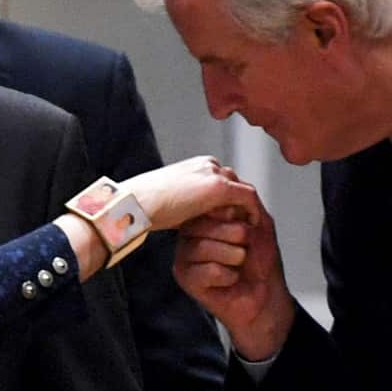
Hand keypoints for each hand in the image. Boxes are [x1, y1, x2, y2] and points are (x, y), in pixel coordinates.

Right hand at [120, 157, 261, 231]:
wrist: (138, 202)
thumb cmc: (146, 204)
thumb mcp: (173, 200)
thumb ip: (189, 202)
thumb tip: (193, 215)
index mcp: (197, 165)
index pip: (225, 179)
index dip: (232, 200)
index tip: (235, 218)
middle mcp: (208, 164)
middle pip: (237, 181)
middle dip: (243, 202)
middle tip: (248, 223)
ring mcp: (214, 174)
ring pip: (244, 188)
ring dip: (249, 207)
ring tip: (251, 226)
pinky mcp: (219, 187)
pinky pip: (248, 197)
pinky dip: (253, 211)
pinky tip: (253, 226)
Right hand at [174, 177, 294, 360]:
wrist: (264, 297)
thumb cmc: (260, 261)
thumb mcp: (260, 224)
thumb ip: (246, 203)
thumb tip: (225, 194)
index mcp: (205, 217)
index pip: (210, 204)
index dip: (233, 216)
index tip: (246, 229)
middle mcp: (189, 233)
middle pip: (207, 224)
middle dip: (236, 238)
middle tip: (244, 251)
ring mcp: (184, 254)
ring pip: (207, 247)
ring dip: (235, 258)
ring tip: (238, 265)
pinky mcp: (185, 276)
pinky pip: (209, 270)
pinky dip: (229, 276)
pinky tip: (230, 280)